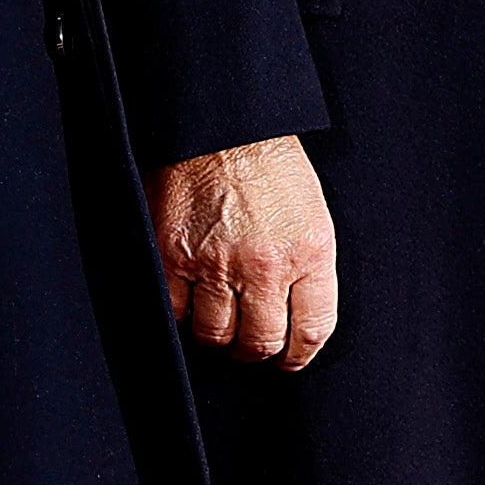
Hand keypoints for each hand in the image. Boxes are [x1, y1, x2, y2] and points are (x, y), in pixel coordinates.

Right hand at [151, 138, 338, 369]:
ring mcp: (215, 263)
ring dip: (218, 334)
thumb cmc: (269, 165)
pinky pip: (174, 310)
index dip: (299, 355)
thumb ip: (308, 267)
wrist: (221, 124)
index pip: (311, 330)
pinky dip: (181, 312)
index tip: (290, 360)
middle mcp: (264, 265)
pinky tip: (189, 300)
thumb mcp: (311, 213)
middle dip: (256, 350)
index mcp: (309, 252)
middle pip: (260, 342)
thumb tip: (295, 319)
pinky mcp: (173, 255)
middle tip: (251, 345)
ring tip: (219, 320)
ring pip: (215, 334)